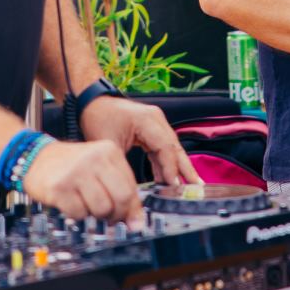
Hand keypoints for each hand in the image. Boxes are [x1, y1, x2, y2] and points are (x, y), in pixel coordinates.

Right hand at [21, 138, 143, 225]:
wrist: (36, 158)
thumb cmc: (72, 165)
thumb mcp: (100, 168)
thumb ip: (120, 189)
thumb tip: (136, 223)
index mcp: (109, 151)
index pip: (131, 188)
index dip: (132, 209)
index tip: (131, 220)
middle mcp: (94, 159)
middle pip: (121, 199)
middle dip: (117, 215)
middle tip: (109, 216)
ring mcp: (76, 172)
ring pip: (101, 209)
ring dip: (95, 215)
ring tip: (86, 204)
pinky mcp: (60, 187)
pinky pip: (79, 214)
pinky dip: (77, 214)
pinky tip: (71, 202)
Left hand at [80, 96, 200, 187]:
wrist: (92, 100)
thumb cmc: (98, 117)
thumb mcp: (109, 145)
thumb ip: (124, 166)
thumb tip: (132, 189)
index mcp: (148, 120)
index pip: (166, 147)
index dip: (171, 168)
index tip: (174, 185)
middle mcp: (156, 119)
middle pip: (175, 147)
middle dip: (186, 168)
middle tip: (197, 185)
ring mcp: (155, 122)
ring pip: (171, 148)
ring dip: (178, 167)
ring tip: (189, 185)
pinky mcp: (151, 128)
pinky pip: (162, 147)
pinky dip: (166, 162)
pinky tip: (170, 177)